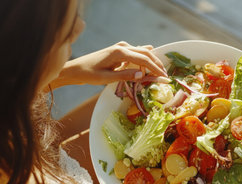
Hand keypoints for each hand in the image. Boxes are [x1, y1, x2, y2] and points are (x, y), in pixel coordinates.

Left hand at [48, 41, 166, 89]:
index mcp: (120, 52)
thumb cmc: (89, 74)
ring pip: (142, 52)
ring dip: (151, 61)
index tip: (164, 77)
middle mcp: (122, 47)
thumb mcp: (107, 78)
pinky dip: (144, 58)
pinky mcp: (119, 50)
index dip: (155, 68)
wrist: (76, 69)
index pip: (143, 59)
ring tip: (160, 71)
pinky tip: (150, 60)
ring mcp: (121, 47)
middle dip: (157, 64)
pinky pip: (136, 52)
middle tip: (165, 75)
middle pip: (146, 53)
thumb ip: (125, 76)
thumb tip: (143, 75)